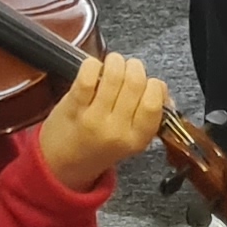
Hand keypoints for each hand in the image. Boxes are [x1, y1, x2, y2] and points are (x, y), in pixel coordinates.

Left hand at [36, 51, 167, 190]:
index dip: (155, 85)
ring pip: (114, 75)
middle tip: (128, 69)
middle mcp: (117, 130)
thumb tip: (163, 91)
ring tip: (112, 64)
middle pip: (136, 83)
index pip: (154, 103)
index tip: (148, 83)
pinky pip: (88, 76)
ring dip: (115, 62)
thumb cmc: (99, 146)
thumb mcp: (131, 139)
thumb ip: (149, 116)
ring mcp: (94, 118)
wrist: (62, 164)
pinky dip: (93, 65)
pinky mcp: (73, 106)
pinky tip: (93, 69)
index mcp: (137, 139)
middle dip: (134, 68)